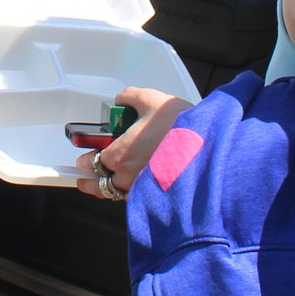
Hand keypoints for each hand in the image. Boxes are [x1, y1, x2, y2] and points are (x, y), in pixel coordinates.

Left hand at [73, 87, 192, 200]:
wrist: (210, 146)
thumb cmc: (180, 125)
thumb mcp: (151, 100)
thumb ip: (129, 98)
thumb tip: (122, 99)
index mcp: (120, 155)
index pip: (93, 162)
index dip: (88, 159)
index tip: (85, 159)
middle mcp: (128, 177)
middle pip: (101, 185)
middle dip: (93, 180)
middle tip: (88, 179)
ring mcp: (144, 190)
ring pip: (120, 194)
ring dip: (113, 187)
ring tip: (112, 182)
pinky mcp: (160, 196)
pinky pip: (139, 198)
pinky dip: (134, 192)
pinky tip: (138, 182)